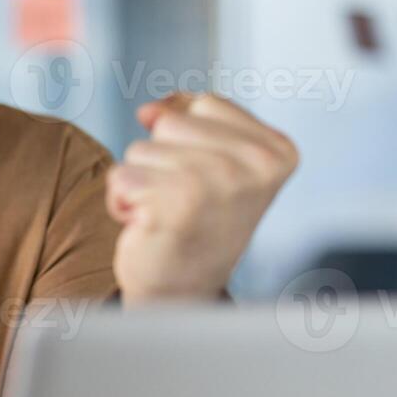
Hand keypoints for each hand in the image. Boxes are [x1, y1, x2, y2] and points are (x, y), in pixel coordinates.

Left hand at [106, 93, 297, 303]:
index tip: (208, 180)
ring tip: (167, 214)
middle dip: (161, 158)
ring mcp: (218, 183)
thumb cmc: (196, 220)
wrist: (183, 292)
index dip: (189, 139)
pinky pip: (119, 176)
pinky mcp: (175, 204)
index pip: (204, 103)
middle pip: (169, 123)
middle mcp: (255, 166)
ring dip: (140, 182)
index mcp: (277, 150)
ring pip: (140, 149)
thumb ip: (188, 115)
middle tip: (183, 201)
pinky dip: (121, 202)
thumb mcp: (211, 157)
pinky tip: (148, 226)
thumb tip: (150, 110)